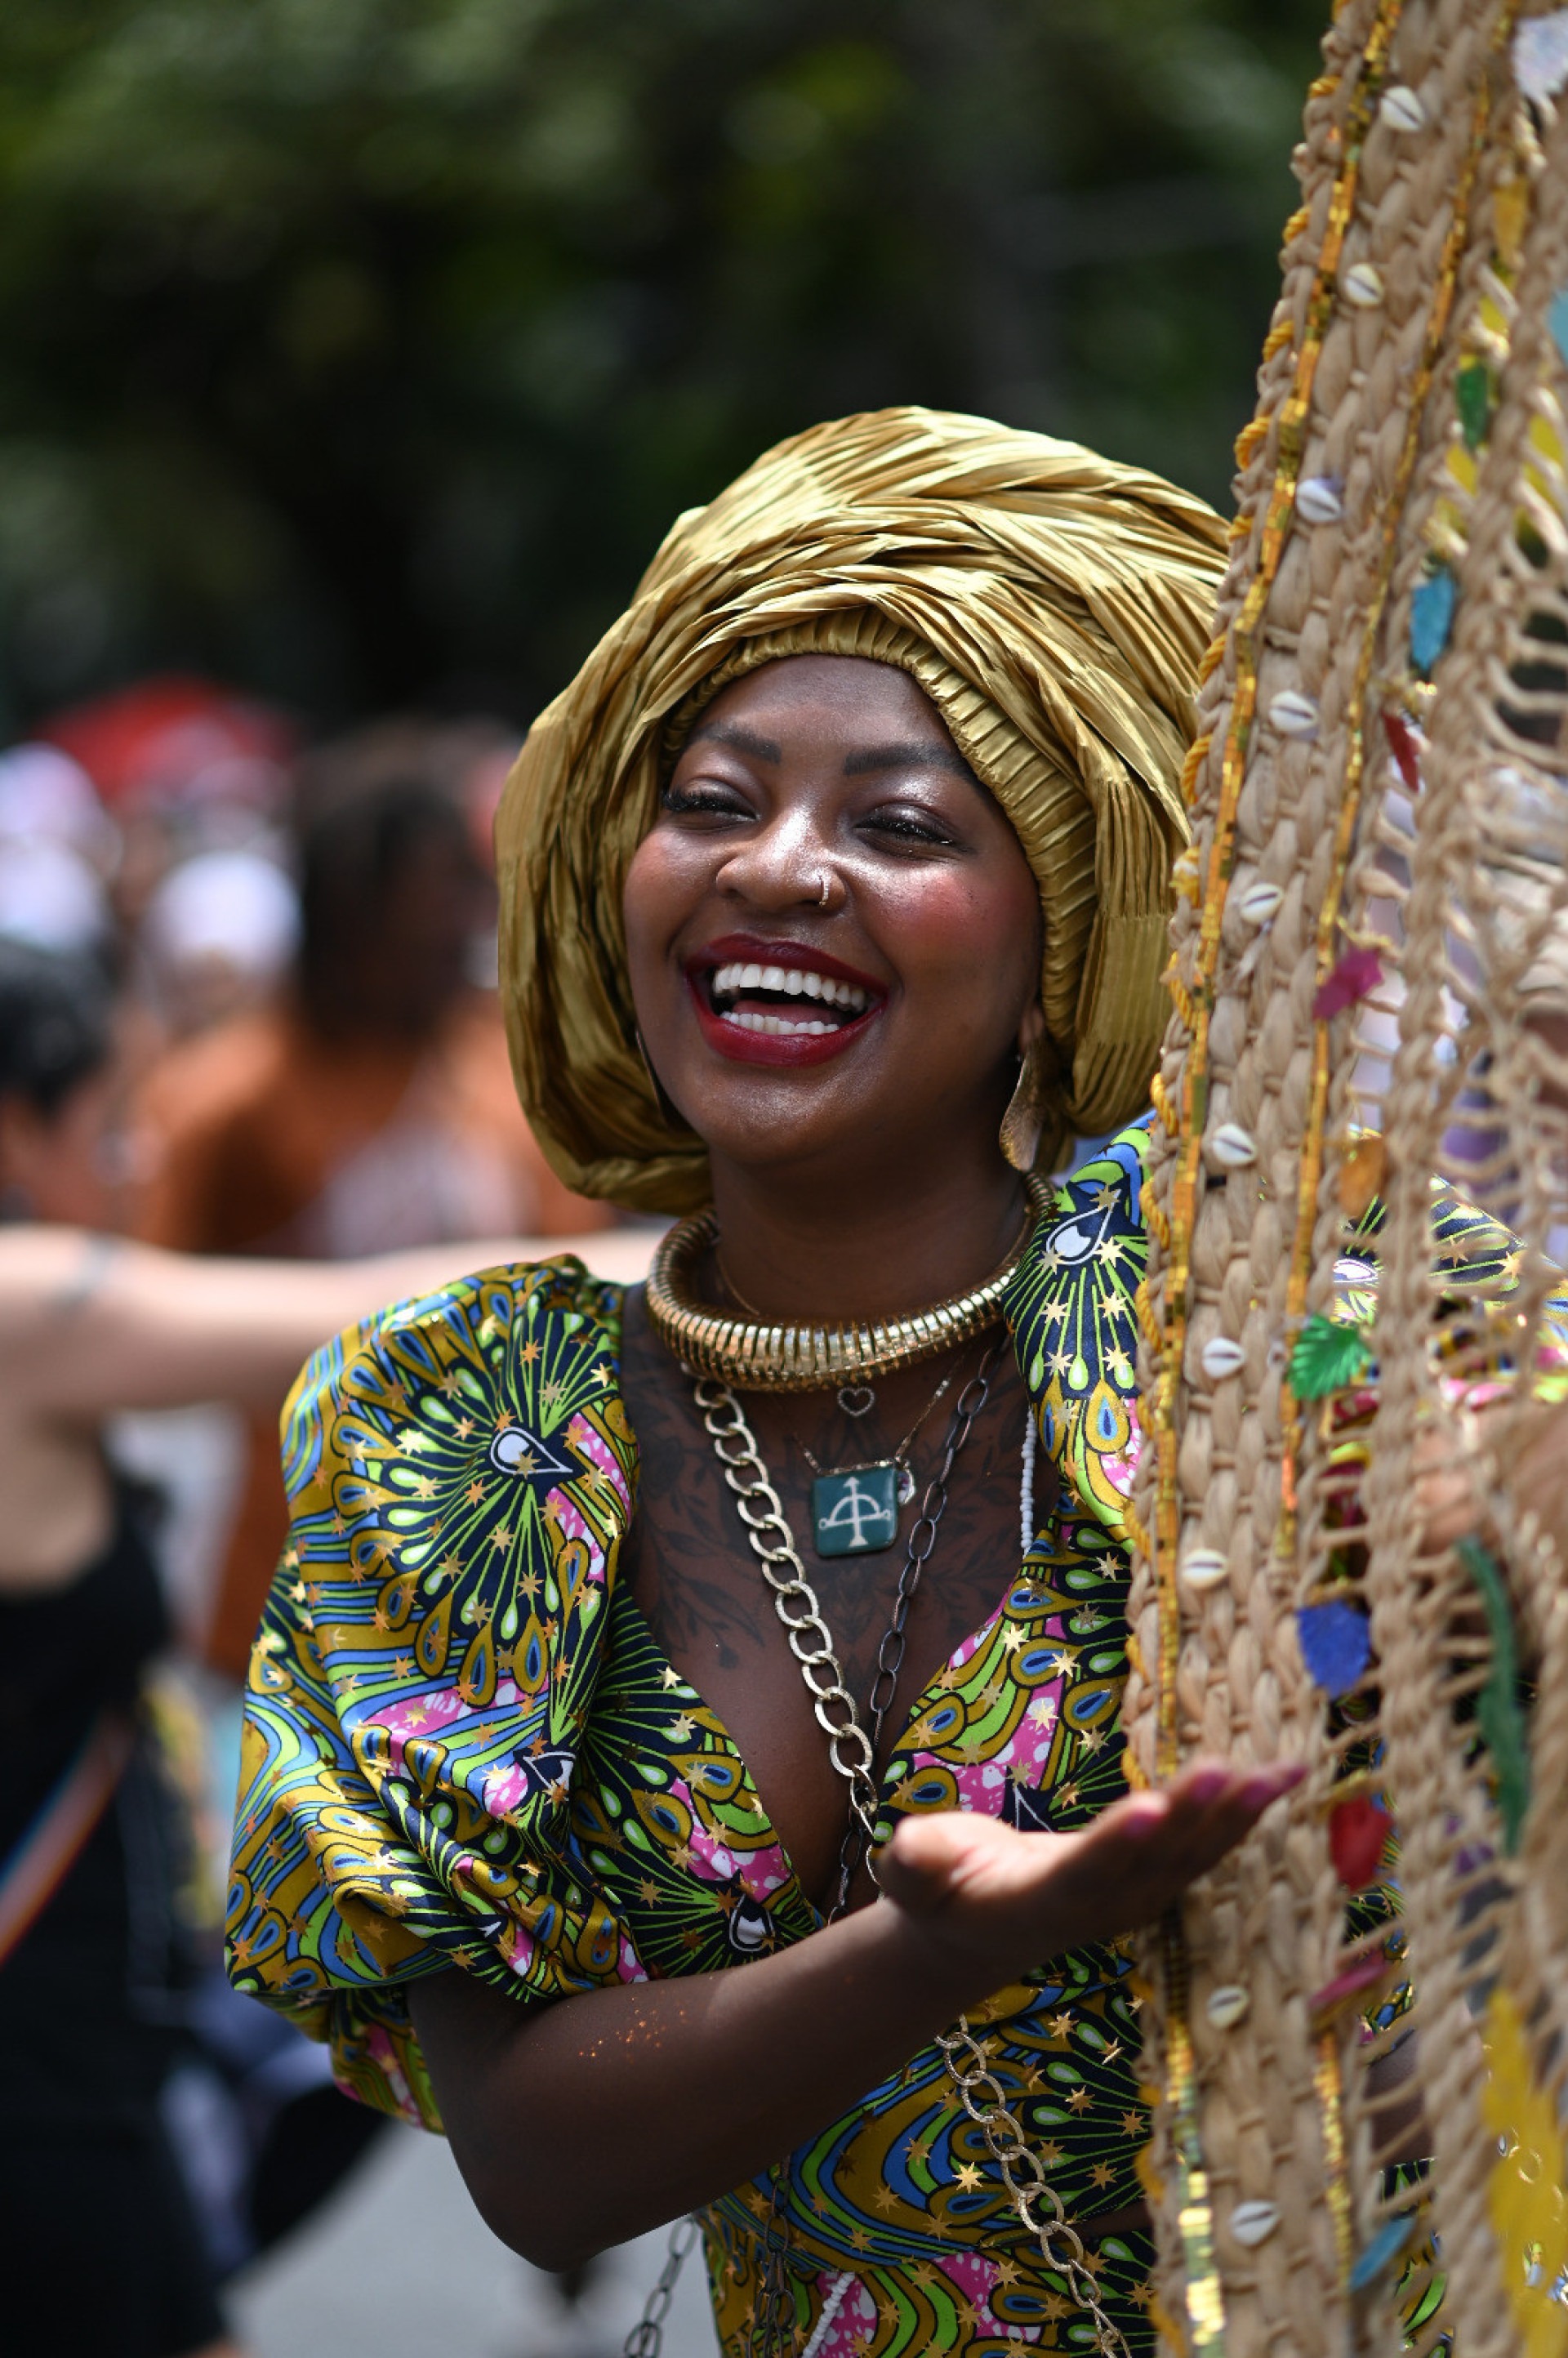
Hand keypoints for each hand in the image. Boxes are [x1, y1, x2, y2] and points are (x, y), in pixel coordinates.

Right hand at [878, 1758, 1302, 1979]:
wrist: (972, 1933)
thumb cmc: (936, 1891)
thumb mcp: (911, 1876)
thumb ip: (917, 1861)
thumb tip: (910, 1846)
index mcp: (1038, 1903)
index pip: (1083, 1872)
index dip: (1116, 1844)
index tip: (1149, 1809)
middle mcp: (1100, 1907)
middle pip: (1153, 1863)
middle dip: (1193, 1819)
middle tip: (1228, 1774)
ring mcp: (1133, 1899)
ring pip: (1192, 1858)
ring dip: (1235, 1819)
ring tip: (1276, 1775)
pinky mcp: (1152, 1882)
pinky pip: (1205, 1848)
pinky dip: (1243, 1816)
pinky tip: (1280, 1780)